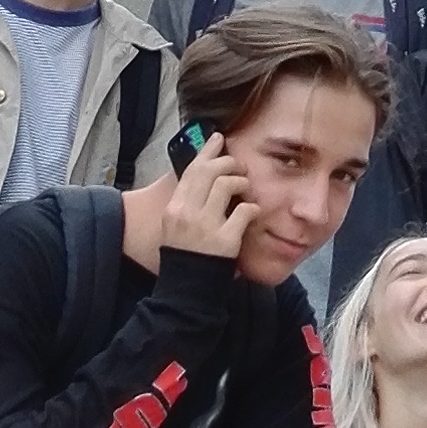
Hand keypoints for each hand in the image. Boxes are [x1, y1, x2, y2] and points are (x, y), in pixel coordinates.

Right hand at [156, 138, 253, 262]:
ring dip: (241, 183)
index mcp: (174, 208)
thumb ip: (188, 200)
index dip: (207, 151)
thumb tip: (205, 172)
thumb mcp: (177, 225)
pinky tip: (252, 212)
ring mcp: (205, 226)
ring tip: (245, 190)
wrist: (188, 289)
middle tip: (239, 167)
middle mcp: (187, 213)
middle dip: (228, 163)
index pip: (191, 170)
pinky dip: (251, 208)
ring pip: (226, 184)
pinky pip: (244, 211)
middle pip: (209, 171)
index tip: (218, 138)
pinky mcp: (224, 240)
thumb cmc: (187, 254)